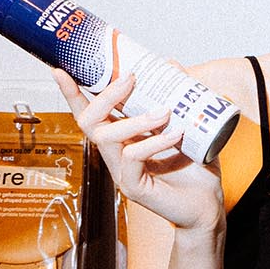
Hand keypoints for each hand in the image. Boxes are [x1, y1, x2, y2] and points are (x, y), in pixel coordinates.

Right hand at [50, 67, 223, 234]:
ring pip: (107, 138)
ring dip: (135, 120)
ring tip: (165, 112)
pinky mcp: (134, 187)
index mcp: (123, 138)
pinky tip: (177, 134)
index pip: (91, 113)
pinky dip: (155, 142)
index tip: (61, 70)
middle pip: (89, 121)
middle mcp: (116, 154)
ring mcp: (122, 172)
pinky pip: (133, 157)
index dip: (73, 94)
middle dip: (105, 96)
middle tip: (131, 78)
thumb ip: (178, 96)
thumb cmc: (195, 168)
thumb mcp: (189, 124)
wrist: (208, 205)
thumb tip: (169, 63)